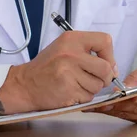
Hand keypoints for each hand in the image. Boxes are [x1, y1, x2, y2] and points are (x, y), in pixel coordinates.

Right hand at [0, 31, 116, 114]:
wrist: (24, 84)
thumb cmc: (46, 67)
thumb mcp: (64, 48)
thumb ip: (87, 52)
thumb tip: (113, 68)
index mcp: (71, 39)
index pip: (104, 41)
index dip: (110, 56)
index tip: (106, 64)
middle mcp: (71, 54)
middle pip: (106, 68)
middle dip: (105, 78)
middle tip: (96, 80)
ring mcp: (69, 73)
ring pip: (98, 85)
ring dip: (91, 89)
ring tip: (75, 84)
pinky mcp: (68, 90)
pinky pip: (88, 97)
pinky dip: (83, 97)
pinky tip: (70, 92)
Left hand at [91, 58, 136, 123]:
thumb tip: (126, 85)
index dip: (127, 98)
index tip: (112, 97)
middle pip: (136, 109)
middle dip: (116, 106)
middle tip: (98, 105)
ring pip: (134, 116)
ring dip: (116, 112)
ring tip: (98, 109)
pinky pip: (135, 119)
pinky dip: (121, 115)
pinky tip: (109, 111)